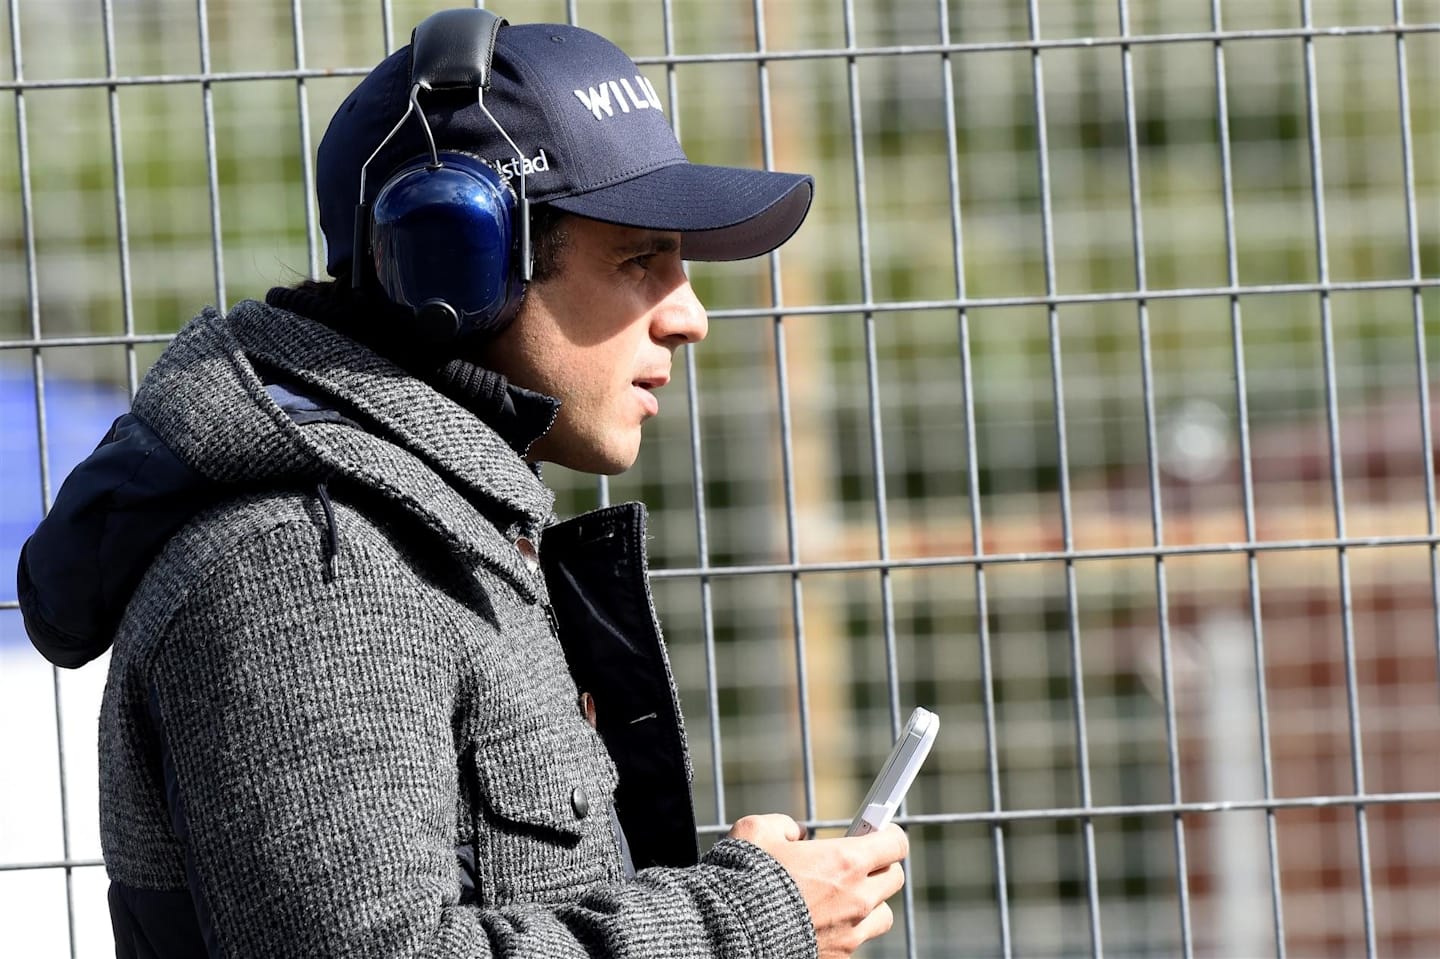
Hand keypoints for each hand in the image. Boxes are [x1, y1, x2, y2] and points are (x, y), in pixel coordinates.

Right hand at [728, 814, 907, 957]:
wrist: (730, 933)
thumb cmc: (744, 879)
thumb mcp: (756, 831)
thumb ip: (784, 826)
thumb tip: (796, 835)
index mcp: (845, 861)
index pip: (895, 843)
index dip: (888, 833)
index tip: (878, 831)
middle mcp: (857, 898)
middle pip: (894, 878)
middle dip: (878, 866)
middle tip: (855, 862)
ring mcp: (851, 933)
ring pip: (882, 914)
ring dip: (869, 903)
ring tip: (840, 897)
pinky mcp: (839, 958)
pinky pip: (857, 941)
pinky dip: (846, 931)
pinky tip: (820, 922)